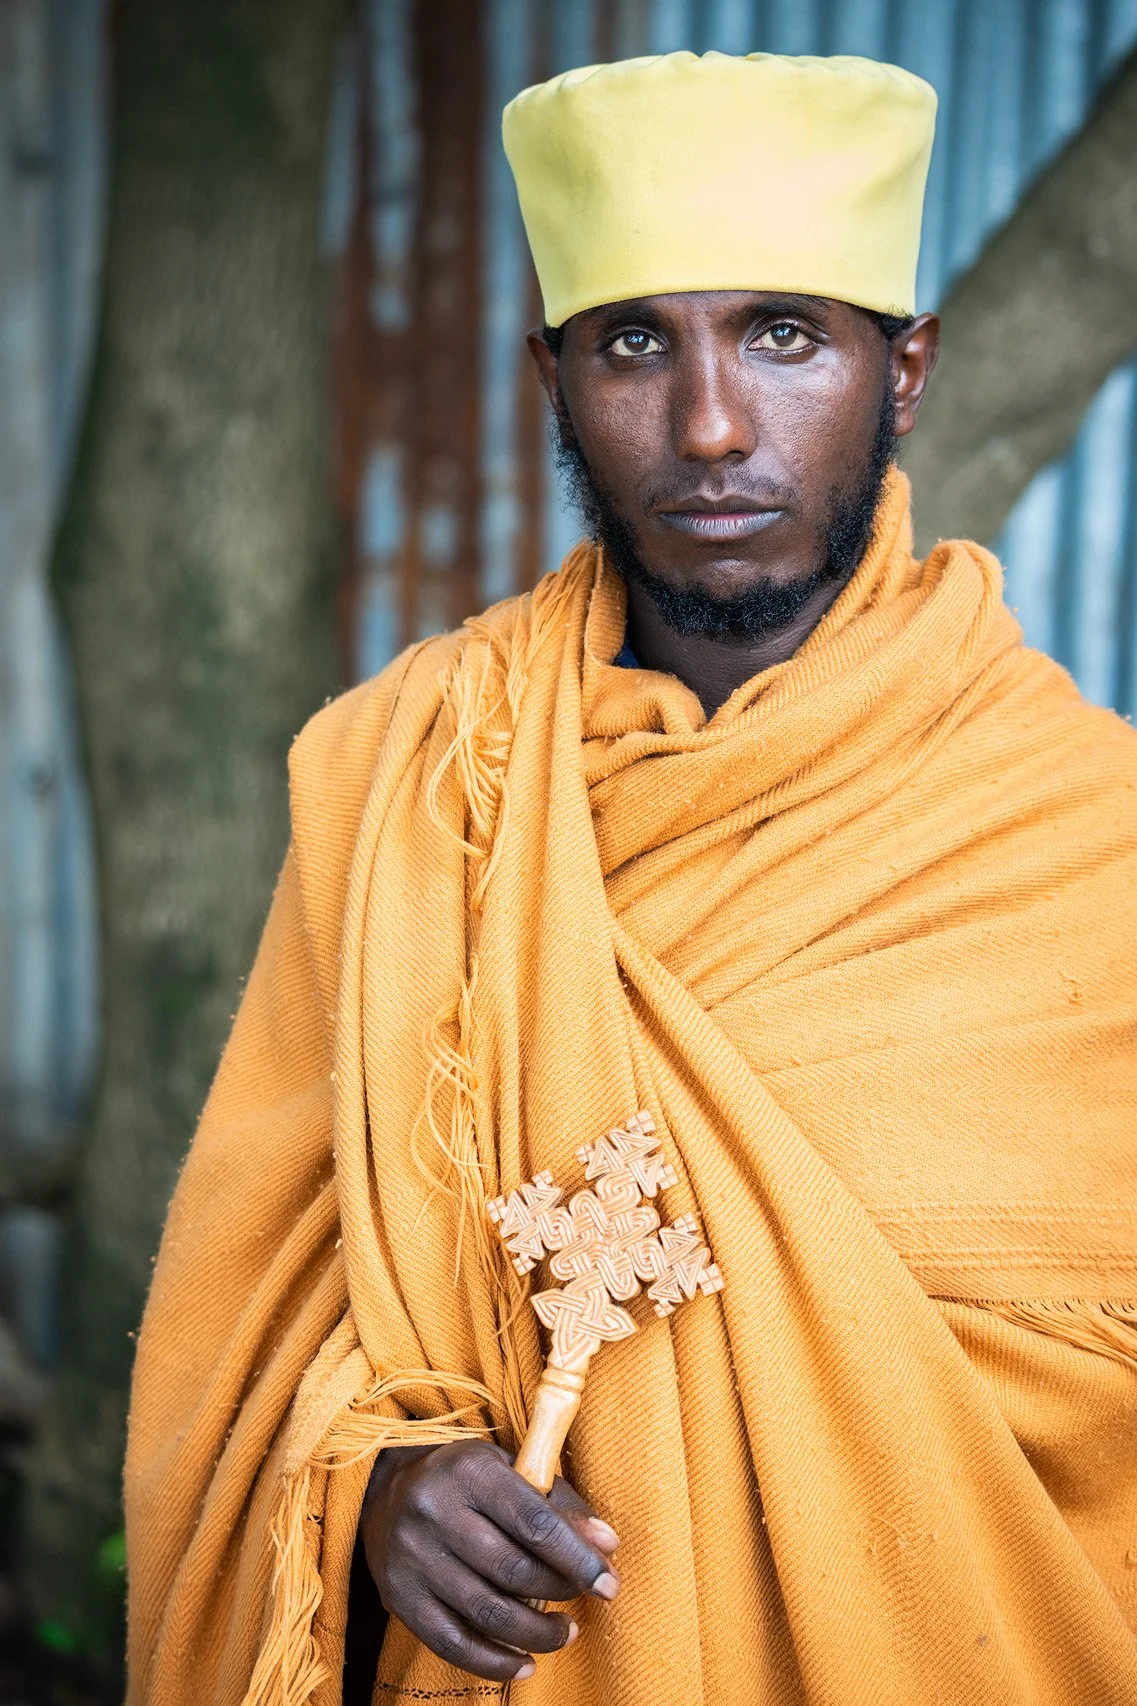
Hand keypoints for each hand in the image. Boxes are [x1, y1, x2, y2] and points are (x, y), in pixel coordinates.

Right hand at [360, 1439, 620, 1682]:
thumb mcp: (508, 1468)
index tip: (609, 1581)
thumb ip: (557, 1502)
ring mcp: (413, 1558)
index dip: (578, 1557)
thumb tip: (606, 1545)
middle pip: (514, 1570)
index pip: (534, 1522)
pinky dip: (496, 1662)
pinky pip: (453, 1644)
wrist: (386, 1491)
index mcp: (470, 1471)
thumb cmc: (466, 1480)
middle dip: (562, 1591)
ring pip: (488, 1613)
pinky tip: (526, 1662)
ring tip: (564, 1632)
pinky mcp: (399, 1598)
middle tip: (587, 1599)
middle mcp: (436, 1512)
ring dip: (537, 1633)